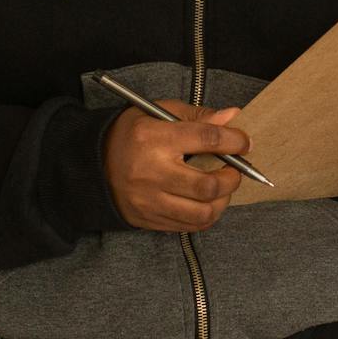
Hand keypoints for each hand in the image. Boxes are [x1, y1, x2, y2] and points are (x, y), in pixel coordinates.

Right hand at [103, 100, 248, 233]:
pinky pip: (189, 226)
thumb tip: (232, 118)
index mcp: (154, 137)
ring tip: (222, 188)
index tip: (245, 143)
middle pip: (207, 185)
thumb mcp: (159, 113)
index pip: (207, 139)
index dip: (234, 141)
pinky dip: (207, 216)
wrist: (93, 163)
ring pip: (202, 213)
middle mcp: (151, 172)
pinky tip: (207, 202)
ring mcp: (149, 200)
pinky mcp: (148, 219)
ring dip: (222, 201)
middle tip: (235, 169)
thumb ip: (198, 116)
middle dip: (232, 178)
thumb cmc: (131, 134)